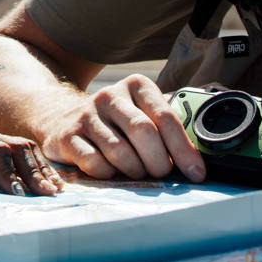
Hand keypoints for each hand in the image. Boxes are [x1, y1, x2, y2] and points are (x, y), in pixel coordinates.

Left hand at [0, 115, 65, 195]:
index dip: (9, 171)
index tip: (17, 192)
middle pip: (18, 148)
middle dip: (34, 171)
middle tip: (47, 194)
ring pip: (25, 149)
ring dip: (41, 168)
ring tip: (55, 189)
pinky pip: (23, 153)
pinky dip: (39, 166)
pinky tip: (50, 181)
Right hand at [40, 73, 205, 181]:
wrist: (61, 117)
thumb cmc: (116, 122)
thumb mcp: (142, 113)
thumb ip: (167, 128)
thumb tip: (199, 159)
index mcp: (136, 86)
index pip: (165, 116)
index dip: (183, 149)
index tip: (196, 173)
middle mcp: (110, 96)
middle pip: (144, 132)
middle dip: (158, 162)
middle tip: (161, 174)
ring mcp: (87, 115)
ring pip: (120, 151)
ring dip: (134, 170)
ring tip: (136, 172)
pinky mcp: (68, 136)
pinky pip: (95, 163)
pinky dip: (109, 174)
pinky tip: (111, 170)